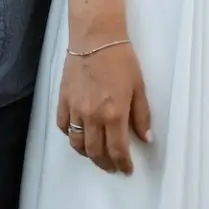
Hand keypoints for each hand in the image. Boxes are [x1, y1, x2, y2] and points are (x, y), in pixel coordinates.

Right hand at [55, 41, 152, 174]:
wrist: (95, 38)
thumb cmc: (121, 59)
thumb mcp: (139, 87)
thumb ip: (141, 115)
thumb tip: (145, 138)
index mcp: (114, 114)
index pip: (117, 150)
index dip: (123, 164)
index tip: (127, 169)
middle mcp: (92, 116)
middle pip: (96, 152)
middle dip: (106, 164)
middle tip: (113, 167)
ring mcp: (75, 109)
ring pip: (77, 144)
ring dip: (88, 154)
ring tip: (97, 155)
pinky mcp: (63, 100)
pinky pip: (64, 126)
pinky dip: (71, 136)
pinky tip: (79, 135)